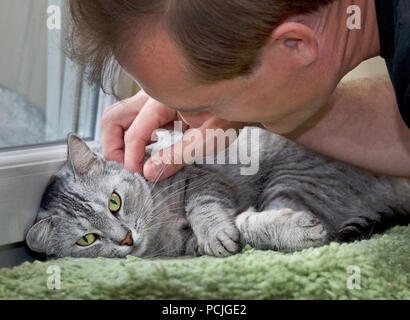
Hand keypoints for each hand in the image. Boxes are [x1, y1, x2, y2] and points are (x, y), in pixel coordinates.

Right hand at [101, 90, 244, 180]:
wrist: (241, 100)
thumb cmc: (229, 115)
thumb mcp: (208, 139)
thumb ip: (177, 155)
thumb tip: (149, 172)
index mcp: (165, 99)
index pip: (134, 130)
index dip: (130, 156)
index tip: (136, 175)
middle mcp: (153, 96)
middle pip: (114, 118)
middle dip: (112, 147)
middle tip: (126, 170)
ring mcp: (152, 102)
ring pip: (119, 119)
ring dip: (118, 143)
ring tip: (132, 165)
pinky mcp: (155, 110)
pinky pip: (132, 123)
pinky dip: (130, 140)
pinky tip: (144, 154)